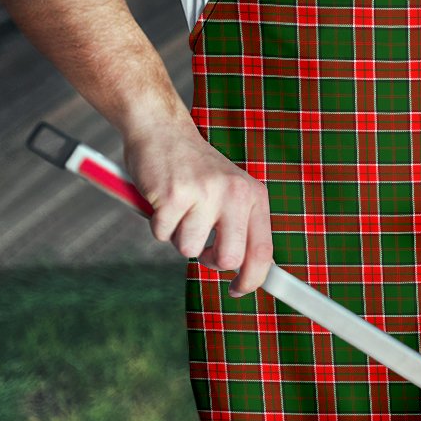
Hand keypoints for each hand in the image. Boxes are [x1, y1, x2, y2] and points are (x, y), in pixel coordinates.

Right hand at [123, 123, 271, 296]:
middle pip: (229, 259)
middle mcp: (235, 193)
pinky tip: (163, 199)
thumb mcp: (230, 192)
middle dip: (209, 260)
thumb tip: (247, 273)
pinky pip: (162, 234)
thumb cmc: (195, 170)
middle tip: (200, 244)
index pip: (263, 251)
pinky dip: (158, 224)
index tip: (238, 290)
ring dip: (178, 236)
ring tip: (179, 208)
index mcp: (254, 196)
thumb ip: (240, 227)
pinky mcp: (174, 194)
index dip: (252, 279)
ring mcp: (205, 193)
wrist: (163, 130)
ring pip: (189, 249)